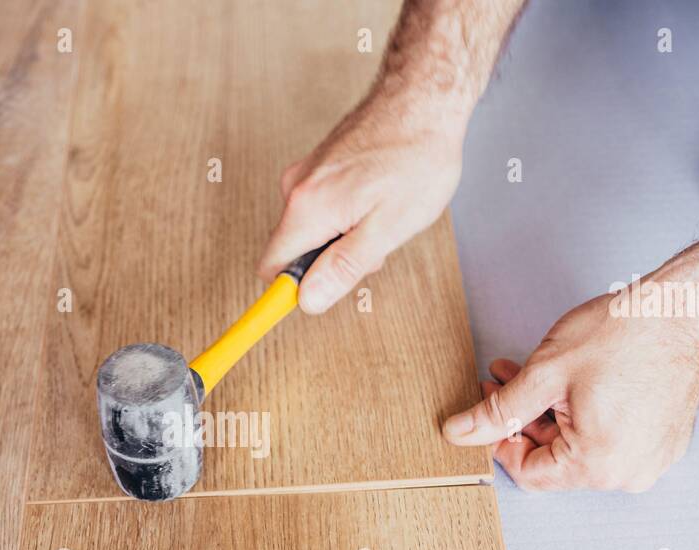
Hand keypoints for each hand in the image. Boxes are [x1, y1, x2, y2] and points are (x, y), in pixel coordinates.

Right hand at [257, 93, 468, 314]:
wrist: (425, 97)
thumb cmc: (416, 156)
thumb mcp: (388, 227)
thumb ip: (344, 267)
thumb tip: (308, 300)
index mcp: (308, 209)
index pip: (272, 270)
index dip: (290, 292)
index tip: (303, 303)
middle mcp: (296, 189)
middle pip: (296, 252)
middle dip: (332, 260)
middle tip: (376, 242)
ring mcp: (306, 173)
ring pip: (313, 229)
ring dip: (344, 234)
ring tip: (385, 210)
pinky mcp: (319, 164)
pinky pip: (322, 207)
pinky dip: (348, 212)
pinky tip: (379, 194)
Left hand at [441, 285, 698, 491]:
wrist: (687, 307)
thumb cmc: (627, 334)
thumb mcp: (545, 373)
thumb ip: (498, 411)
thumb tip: (459, 433)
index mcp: (598, 464)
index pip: (528, 473)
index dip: (499, 442)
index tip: (487, 413)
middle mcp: (628, 473)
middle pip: (555, 459)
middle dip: (522, 420)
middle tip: (501, 382)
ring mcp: (650, 458)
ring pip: (579, 445)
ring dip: (548, 413)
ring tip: (526, 373)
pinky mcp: (661, 440)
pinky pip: (609, 437)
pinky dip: (582, 413)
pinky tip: (565, 381)